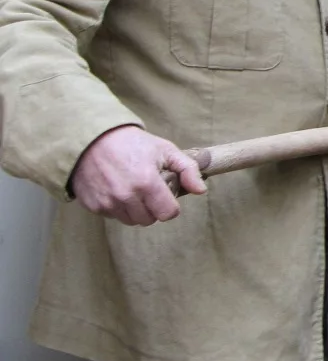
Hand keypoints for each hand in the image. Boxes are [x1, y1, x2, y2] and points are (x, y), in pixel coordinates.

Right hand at [71, 124, 205, 225]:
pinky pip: (113, 216)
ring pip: (131, 220)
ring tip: (134, 189)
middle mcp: (126, 196)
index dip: (171, 206)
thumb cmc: (134, 143)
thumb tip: (201, 191)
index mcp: (147, 183)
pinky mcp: (93, 206)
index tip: (167, 195)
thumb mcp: (166, 150)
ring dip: (136, 210)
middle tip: (150, 190)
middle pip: (149, 220)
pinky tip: (118, 189)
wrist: (94, 139)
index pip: (167, 214)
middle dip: (153, 208)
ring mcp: (107, 203)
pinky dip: (118, 208)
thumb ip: (188, 170)